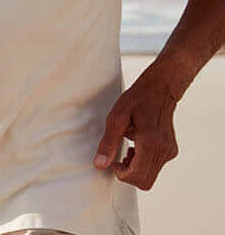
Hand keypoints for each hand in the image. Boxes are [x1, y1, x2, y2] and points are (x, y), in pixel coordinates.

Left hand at [96, 72, 180, 188]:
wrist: (160, 90)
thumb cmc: (136, 100)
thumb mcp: (116, 118)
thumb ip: (108, 143)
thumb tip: (100, 165)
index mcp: (150, 143)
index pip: (136, 176)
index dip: (121, 174)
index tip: (114, 161)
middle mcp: (164, 150)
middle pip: (144, 181)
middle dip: (128, 174)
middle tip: (120, 156)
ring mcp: (170, 152)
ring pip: (150, 176)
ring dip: (135, 168)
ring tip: (128, 148)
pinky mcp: (171, 151)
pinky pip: (155, 167)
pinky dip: (143, 163)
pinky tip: (136, 147)